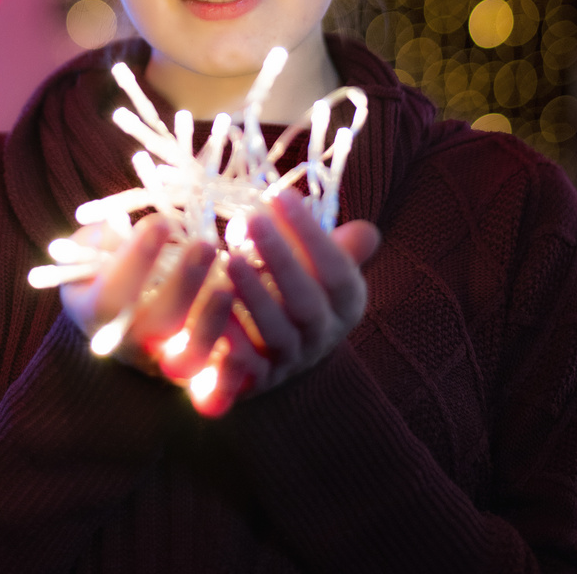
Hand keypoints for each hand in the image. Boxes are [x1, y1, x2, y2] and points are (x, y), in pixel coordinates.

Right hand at [60, 214, 232, 377]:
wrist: (110, 304)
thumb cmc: (103, 262)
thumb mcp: (91, 244)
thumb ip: (110, 236)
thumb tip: (155, 226)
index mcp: (94, 311)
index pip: (112, 292)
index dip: (136, 259)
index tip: (160, 223)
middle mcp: (126, 344)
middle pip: (156, 327)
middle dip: (184, 284)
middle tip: (206, 245)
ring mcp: (159, 362)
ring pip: (188, 359)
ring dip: (211, 321)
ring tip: (230, 284)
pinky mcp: (190, 371)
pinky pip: (212, 377)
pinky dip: (231, 360)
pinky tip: (246, 322)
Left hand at [184, 189, 379, 416]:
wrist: (277, 353)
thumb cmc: (298, 286)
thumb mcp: (322, 265)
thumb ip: (336, 246)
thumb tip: (365, 232)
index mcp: (346, 303)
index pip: (337, 270)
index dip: (310, 234)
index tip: (280, 194)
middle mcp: (324, 335)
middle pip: (306, 302)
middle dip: (281, 259)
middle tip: (252, 218)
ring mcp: (291, 361)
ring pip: (276, 333)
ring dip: (254, 296)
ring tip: (229, 258)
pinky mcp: (257, 381)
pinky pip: (245, 366)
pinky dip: (231, 339)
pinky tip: (211, 305)